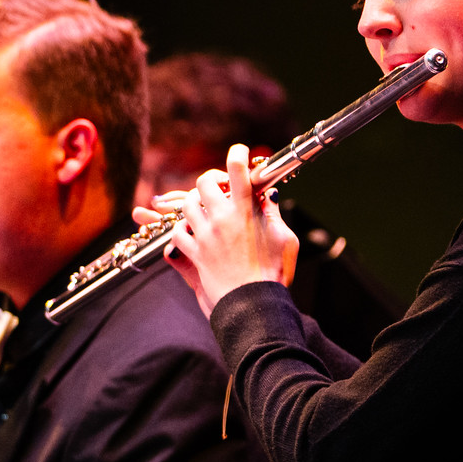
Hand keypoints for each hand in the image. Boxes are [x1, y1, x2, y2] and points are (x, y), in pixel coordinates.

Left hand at [161, 145, 298, 315]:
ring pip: (187, 205)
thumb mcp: (285, 240)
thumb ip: (274, 214)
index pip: (237, 171)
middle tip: (220, 188)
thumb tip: (268, 195)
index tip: (239, 153)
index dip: (237, 155)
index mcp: (245, 213)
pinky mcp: (194, 255)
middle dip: (211, 180)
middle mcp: (221, 221)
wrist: (254, 308)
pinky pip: (177, 234)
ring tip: (206, 211)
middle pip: (204, 182)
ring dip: (195, 204)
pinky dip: (181, 231)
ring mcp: (205, 237)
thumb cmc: (274, 275)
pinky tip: (193, 234)